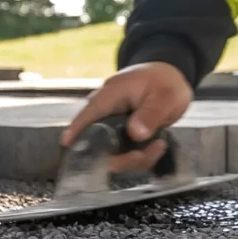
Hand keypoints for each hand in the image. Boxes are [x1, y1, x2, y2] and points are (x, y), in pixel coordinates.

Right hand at [61, 61, 192, 172]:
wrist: (170, 79)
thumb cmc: (164, 82)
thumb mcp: (165, 96)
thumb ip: (151, 114)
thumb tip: (135, 133)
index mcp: (112, 95)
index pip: (90, 112)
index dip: (77, 129)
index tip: (67, 144)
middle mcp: (106, 111)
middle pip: (99, 141)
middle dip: (122, 157)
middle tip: (147, 154)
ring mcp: (112, 125)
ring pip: (113, 152)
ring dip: (135, 158)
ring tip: (159, 146)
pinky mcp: (120, 136)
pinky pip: (124, 154)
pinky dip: (140, 156)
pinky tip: (156, 146)